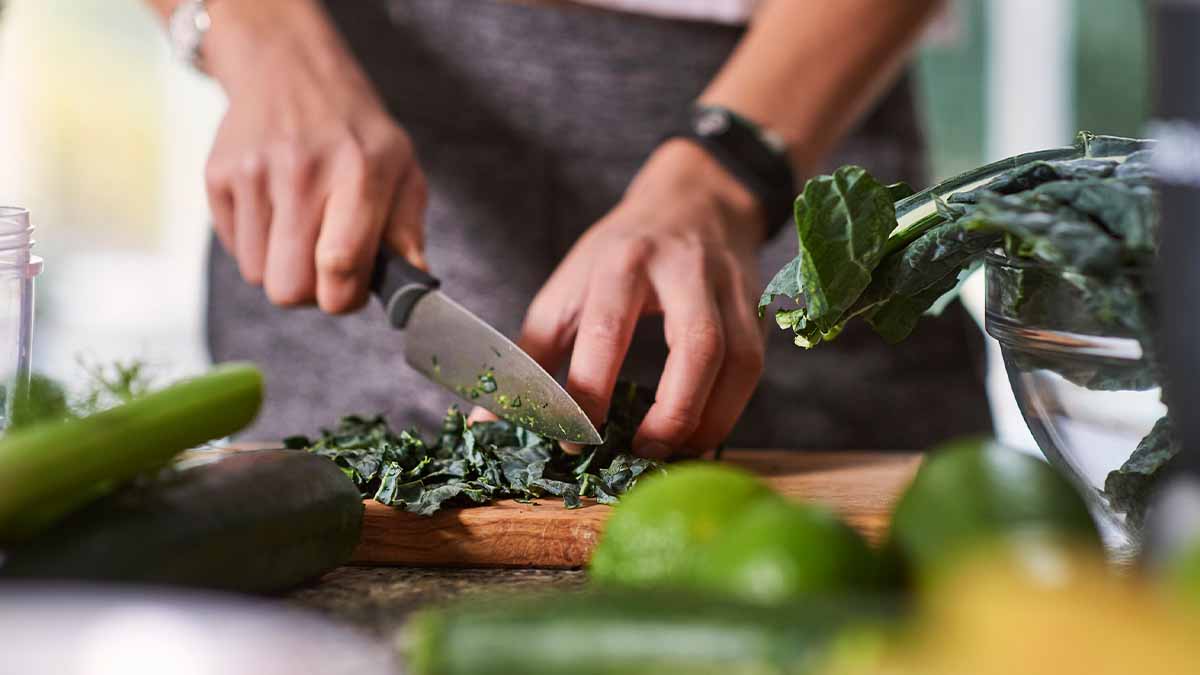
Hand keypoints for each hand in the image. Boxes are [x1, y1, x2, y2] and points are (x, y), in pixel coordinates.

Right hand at [202, 0, 426, 312]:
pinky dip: (256, 244)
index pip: (341, 262)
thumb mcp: (401, 168)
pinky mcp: (218, 175)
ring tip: (300, 229)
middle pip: (290, 288)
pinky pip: (235, 250)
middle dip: (311, 292)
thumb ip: (407, 232)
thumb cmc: (355, 132)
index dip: (344, 297)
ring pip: (259, 275)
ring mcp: (255, 172)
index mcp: (360, 171)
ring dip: (281, 267)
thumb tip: (412, 286)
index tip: (349, 290)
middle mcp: (304, 169)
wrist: (289, 68)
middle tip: (323, 267)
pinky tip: (275, 210)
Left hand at [519, 140, 767, 457]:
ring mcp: (730, 287)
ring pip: (738, 360)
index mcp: (624, 259)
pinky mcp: (756, 308)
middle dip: (673, 411)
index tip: (573, 438)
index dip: (590, 391)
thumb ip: (533, 353)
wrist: (697, 199)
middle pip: (697, 345)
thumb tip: (490, 421)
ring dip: (709, 419)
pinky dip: (730, 410)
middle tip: (640, 452)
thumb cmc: (623, 250)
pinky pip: (754, 368)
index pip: (608, 329)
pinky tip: (700, 434)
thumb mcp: (570, 286)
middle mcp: (684, 269)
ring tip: (672, 452)